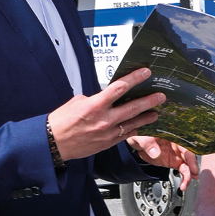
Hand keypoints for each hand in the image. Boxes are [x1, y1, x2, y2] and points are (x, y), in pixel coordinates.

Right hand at [49, 67, 166, 160]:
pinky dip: (135, 129)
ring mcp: (107, 132)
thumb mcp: (77, 102)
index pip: (120, 88)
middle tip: (161, 95)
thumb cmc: (62, 121)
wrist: (53, 142)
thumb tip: (106, 97)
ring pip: (133, 123)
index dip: (135, 78)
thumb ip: (95, 98)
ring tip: (156, 112)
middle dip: (149, 100)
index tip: (146, 72)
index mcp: (95, 105)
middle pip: (132, 107)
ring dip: (146, 116)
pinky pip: (126, 134)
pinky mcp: (108, 143)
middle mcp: (104, 119)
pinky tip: (142, 125)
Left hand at [126, 136, 199, 189]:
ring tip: (186, 183)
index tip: (191, 162)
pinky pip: (182, 169)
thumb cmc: (141, 134)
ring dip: (189, 174)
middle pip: (188, 155)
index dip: (189, 153)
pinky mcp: (172, 161)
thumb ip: (148, 143)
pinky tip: (184, 183)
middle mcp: (177, 144)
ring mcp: (175, 153)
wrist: (136, 142)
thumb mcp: (142, 136)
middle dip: (192, 165)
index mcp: (172, 135)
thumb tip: (156, 153)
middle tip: (193, 174)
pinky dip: (184, 176)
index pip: (184, 144)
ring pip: (187, 163)